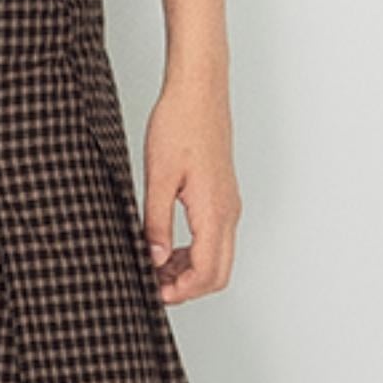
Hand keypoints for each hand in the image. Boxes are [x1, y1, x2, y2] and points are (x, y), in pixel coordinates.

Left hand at [140, 74, 240, 304]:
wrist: (199, 90)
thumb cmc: (178, 124)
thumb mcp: (158, 177)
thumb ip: (157, 223)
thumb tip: (154, 259)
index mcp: (213, 211)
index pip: (206, 273)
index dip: (180, 292)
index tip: (153, 292)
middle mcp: (228, 211)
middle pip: (218, 273)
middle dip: (187, 287)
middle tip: (153, 284)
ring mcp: (229, 203)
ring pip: (218, 257)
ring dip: (190, 270)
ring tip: (154, 265)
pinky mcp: (223, 195)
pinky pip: (215, 237)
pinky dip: (194, 251)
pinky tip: (167, 244)